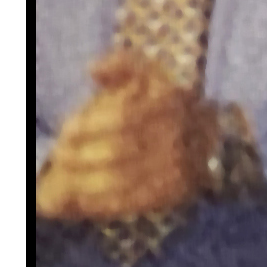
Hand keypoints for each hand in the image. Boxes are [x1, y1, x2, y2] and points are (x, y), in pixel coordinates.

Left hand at [30, 53, 205, 225]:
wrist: (206, 140)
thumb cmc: (157, 106)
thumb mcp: (145, 76)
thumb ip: (122, 64)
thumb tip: (93, 69)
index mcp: (173, 100)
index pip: (123, 116)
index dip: (89, 125)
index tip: (67, 132)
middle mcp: (182, 134)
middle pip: (120, 150)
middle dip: (83, 156)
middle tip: (61, 157)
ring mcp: (181, 166)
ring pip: (123, 178)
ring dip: (86, 181)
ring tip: (65, 179)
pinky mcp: (176, 192)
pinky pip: (134, 201)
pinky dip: (104, 202)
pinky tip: (84, 199)